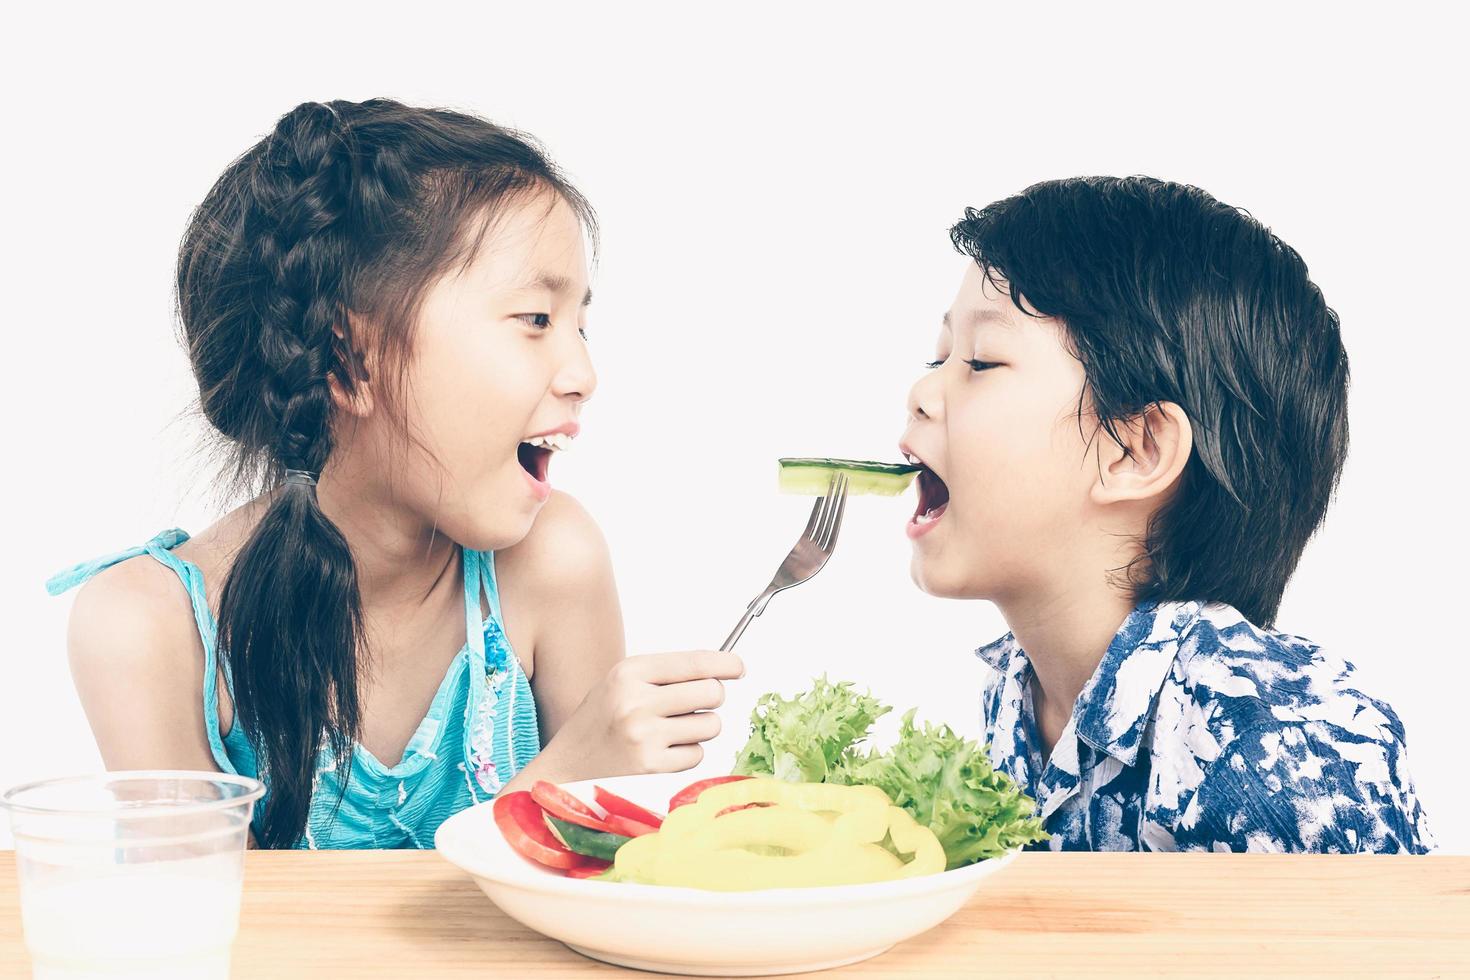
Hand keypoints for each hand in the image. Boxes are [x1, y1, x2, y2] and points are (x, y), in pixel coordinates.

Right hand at [537, 650, 744, 781]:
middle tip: (696, 704)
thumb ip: (664, 674)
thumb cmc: (599, 720)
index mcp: (629, 672)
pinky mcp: (651, 766)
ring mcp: (644, 736)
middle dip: (711, 698)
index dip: (725, 663)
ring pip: (710, 724)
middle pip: (711, 692)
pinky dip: (688, 753)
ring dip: (700, 728)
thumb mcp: (620, 682)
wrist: (565, 766)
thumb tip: (719, 671)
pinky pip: (698, 754)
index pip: (694, 662)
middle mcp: (636, 701)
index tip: (738, 667)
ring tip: (672, 730)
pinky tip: (663, 751)